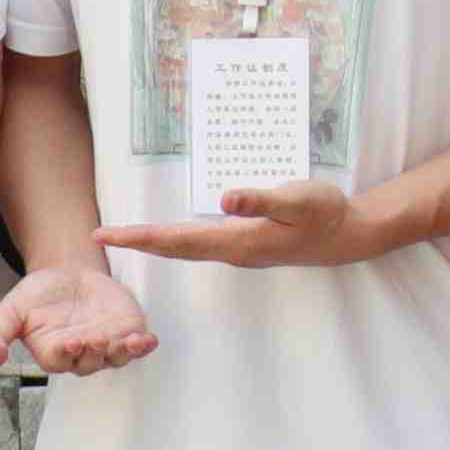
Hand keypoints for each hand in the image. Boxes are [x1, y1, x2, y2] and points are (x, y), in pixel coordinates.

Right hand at [0, 258, 161, 377]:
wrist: (66, 272)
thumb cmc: (37, 295)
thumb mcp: (11, 311)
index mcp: (53, 352)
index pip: (61, 359)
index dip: (67, 352)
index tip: (71, 340)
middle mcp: (81, 354)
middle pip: (91, 361)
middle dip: (95, 352)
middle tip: (96, 338)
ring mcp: (106, 346)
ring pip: (116, 358)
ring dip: (125, 352)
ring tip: (131, 342)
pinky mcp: (126, 333)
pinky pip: (136, 346)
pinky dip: (144, 345)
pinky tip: (149, 339)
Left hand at [109, 178, 385, 271]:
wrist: (348, 236)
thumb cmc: (323, 213)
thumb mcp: (296, 200)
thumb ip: (260, 200)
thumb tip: (225, 199)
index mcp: (236, 241)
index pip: (177, 240)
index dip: (140, 236)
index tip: (107, 233)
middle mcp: (232, 250)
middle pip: (174, 248)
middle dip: (138, 241)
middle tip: (102, 234)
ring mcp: (239, 250)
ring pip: (186, 249)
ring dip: (156, 243)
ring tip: (129, 235)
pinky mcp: (247, 245)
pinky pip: (201, 245)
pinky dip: (179, 240)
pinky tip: (175, 233)